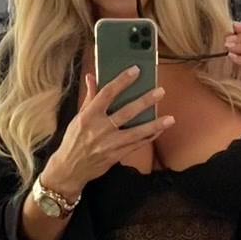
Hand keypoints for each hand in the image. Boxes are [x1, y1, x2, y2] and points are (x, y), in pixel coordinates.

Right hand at [41, 67, 173, 197]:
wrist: (70, 168)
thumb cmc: (74, 140)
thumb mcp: (78, 117)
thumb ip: (89, 97)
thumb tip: (91, 76)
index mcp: (89, 116)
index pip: (106, 93)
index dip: (121, 81)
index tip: (135, 71)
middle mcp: (100, 129)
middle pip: (126, 112)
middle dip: (145, 102)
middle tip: (160, 92)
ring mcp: (109, 144)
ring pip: (136, 132)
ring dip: (154, 125)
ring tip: (170, 118)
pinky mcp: (116, 156)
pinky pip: (136, 146)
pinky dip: (148, 138)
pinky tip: (159, 131)